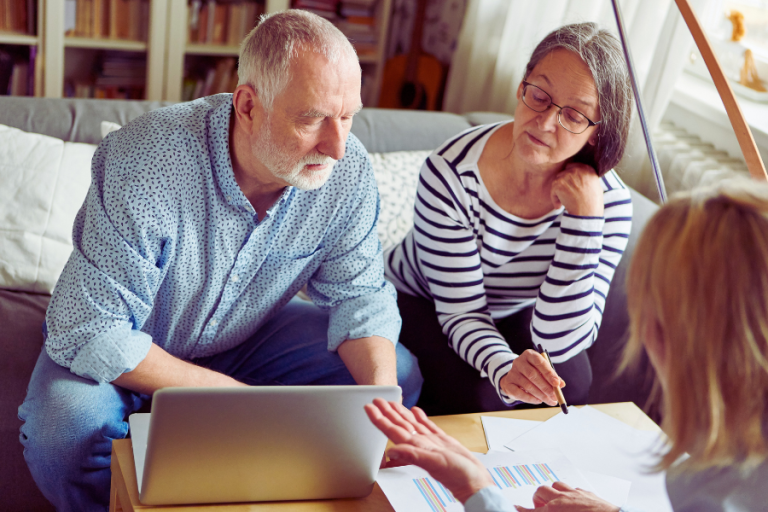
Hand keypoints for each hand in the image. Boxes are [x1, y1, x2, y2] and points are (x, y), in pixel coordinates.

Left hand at [364, 398, 494, 502]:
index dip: (380, 419)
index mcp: (415, 447)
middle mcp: (420, 444)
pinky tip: (416, 411)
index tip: (370, 407)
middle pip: (399, 424)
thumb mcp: (434, 463)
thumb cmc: (457, 476)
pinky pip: (427, 427)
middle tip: (376, 400)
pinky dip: (420, 418)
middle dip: (387, 412)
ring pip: (412, 424)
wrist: (474, 481)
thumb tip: (390, 451)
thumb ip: (413, 455)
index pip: (392, 430)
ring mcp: (430, 442)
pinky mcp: (442, 441)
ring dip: (401, 413)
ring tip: (392, 402)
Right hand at [500, 350, 564, 405]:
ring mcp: (512, 372)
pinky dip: (530, 399)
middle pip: (532, 375)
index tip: (557, 383)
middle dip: (546, 387)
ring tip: (550, 401)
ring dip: (540, 395)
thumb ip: (552, 376)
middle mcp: (519, 362)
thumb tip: (561, 384)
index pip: (539, 362)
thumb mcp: (543, 370)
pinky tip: (538, 401)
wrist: (515, 377)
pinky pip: (519, 393)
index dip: (548, 373)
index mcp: (529, 355)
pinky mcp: (508, 383)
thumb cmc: (533, 372)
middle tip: (555, 396)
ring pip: (527, 385)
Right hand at [514, 481, 618, 511]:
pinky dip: (568, 494)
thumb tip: (541, 509)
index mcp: (553, 511)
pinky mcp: (586, 493)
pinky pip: (572, 488)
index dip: (521, 509)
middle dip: (537, 500)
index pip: (530, 510)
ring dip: (552, 493)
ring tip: (554, 503)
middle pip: (540, 492)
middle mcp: (561, 500)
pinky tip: (571, 501)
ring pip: (555, 485)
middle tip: (540, 509)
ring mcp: (574, 494)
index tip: (516, 508)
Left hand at [550, 162, 603, 216]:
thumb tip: (576, 176)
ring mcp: (567, 175)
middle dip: (563, 183)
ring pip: (557, 181)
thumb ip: (586, 177)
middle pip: (563, 173)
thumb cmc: (593, 203)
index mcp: (587, 169)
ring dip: (558, 191)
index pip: (572, 166)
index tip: (570, 186)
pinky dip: (554, 198)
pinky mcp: (559, 183)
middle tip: (567, 195)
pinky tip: (559, 206)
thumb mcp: (595, 185)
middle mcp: (577, 170)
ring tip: (565, 202)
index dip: (569, 176)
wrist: (587, 213)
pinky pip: (553, 189)